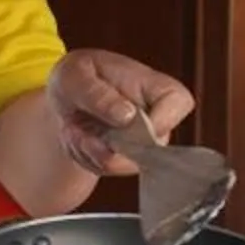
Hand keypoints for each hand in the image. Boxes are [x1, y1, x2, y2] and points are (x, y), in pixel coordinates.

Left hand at [45, 50, 196, 176]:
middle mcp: (155, 117)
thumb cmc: (77, 77)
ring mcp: (143, 142)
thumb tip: (127, 116)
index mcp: (153, 86)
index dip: (161, 119)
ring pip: (125, 163)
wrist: (64, 98)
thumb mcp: (76, 75)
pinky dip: (86, 158)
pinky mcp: (128, 160)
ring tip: (74, 130)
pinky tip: (78, 139)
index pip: (179, 102)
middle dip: (108, 144)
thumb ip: (98, 94)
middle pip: (152, 146)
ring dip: (91, 151)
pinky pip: (108, 169)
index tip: (126, 120)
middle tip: (79, 129)